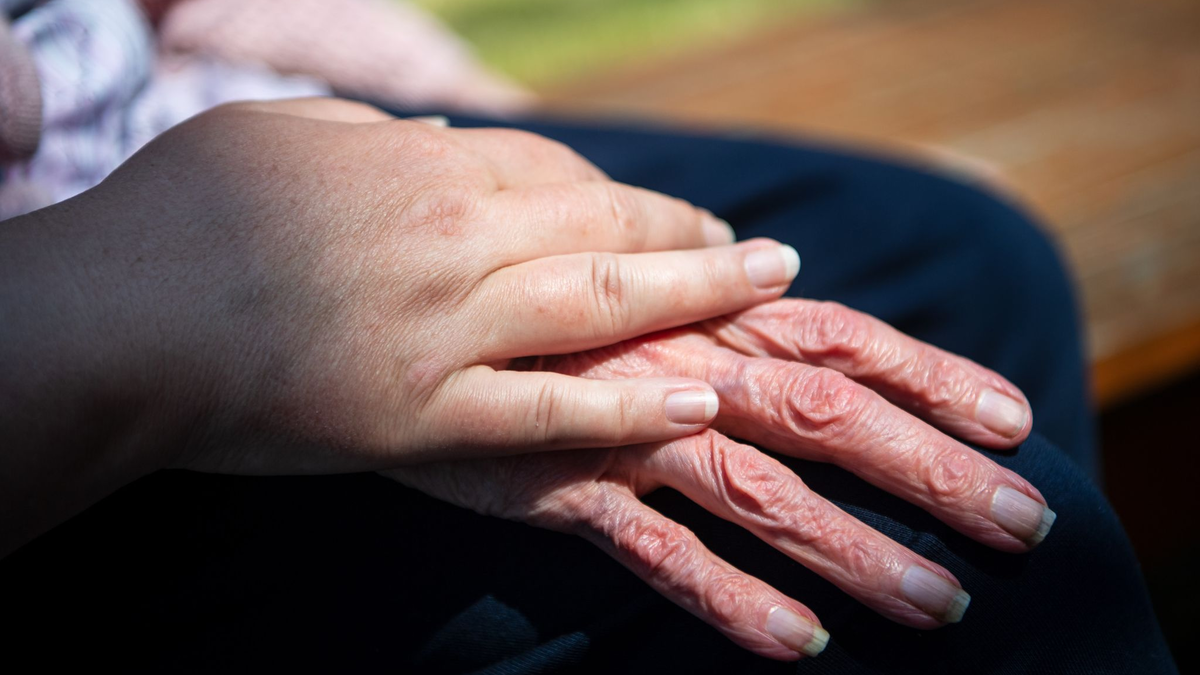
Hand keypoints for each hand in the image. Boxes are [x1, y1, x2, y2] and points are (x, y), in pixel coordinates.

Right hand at [1, 98, 801, 550]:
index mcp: (421, 168)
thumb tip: (427, 141)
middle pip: (605, 227)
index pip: (560, 172)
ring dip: (700, 296)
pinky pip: (549, 415)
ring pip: (602, 305)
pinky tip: (698, 403)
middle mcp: (454, 238)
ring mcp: (446, 329)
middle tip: (765, 254)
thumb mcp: (280, 139)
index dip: (633, 196)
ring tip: (769, 294)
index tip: (678, 212)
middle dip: (696, 238)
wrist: (113, 321)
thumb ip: (369, 140)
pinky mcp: (423, 416)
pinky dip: (629, 411)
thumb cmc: (180, 217)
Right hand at [386, 299, 1050, 660]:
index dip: (932, 376)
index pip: (842, 339)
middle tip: (1023, 524)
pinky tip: (796, 643)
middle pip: (828, 416)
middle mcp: (684, 368)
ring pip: (759, 495)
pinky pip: (657, 555)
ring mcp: (625, 432)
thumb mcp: (634, 279)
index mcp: (709, 313)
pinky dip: (728, 598)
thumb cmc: (541, 291)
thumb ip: (713, 294)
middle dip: (931, 471)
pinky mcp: (563, 490)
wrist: (411, 305)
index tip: (1014, 421)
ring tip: (939, 605)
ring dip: (852, 552)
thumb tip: (789, 284)